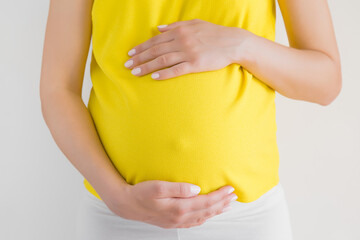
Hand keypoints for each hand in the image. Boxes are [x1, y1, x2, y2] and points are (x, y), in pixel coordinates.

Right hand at [108, 180, 236, 228]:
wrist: (126, 205)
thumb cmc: (141, 193)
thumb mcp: (158, 187)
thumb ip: (179, 188)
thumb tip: (197, 189)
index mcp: (178, 208)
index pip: (205, 202)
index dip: (219, 196)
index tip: (230, 189)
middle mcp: (180, 217)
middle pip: (207, 211)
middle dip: (222, 203)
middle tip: (234, 196)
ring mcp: (176, 221)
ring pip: (202, 217)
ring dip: (215, 211)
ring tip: (226, 205)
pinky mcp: (172, 222)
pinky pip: (193, 222)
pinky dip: (204, 217)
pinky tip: (207, 214)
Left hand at [124, 18, 248, 79]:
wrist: (233, 42)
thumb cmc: (213, 33)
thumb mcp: (194, 24)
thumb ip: (175, 26)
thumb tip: (159, 28)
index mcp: (180, 31)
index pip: (155, 40)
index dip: (141, 47)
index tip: (131, 54)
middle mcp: (181, 41)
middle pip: (155, 50)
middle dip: (140, 58)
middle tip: (128, 66)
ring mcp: (188, 53)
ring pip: (162, 60)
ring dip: (147, 67)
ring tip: (135, 73)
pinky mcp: (195, 64)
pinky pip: (176, 70)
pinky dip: (164, 73)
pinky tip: (154, 77)